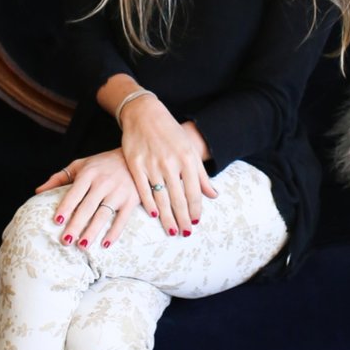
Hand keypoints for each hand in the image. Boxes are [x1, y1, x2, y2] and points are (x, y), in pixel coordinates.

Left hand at [34, 150, 147, 248]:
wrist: (134, 157)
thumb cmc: (102, 163)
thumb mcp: (81, 165)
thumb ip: (60, 178)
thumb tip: (38, 192)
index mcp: (89, 174)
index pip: (75, 193)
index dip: (66, 207)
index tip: (57, 221)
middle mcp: (104, 183)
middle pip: (87, 207)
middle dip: (76, 225)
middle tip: (65, 241)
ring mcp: (119, 192)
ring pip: (104, 215)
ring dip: (93, 232)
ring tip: (82, 246)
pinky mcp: (132, 200)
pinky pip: (123, 219)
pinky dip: (115, 232)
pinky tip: (105, 244)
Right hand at [115, 89, 217, 234]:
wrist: (145, 114)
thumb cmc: (171, 134)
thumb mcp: (189, 151)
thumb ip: (201, 175)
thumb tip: (213, 195)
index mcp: (187, 160)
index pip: (193, 192)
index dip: (195, 210)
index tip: (195, 223)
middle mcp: (171, 163)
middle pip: (178, 198)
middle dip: (182, 219)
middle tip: (185, 234)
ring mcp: (152, 164)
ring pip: (161, 197)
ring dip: (167, 217)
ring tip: (171, 231)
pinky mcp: (135, 164)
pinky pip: (143, 189)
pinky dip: (149, 203)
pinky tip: (154, 214)